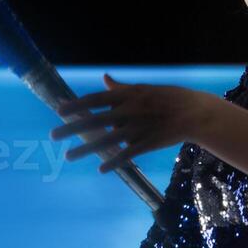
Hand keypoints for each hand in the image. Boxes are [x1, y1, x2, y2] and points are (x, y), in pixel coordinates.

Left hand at [51, 74, 211, 171]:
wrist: (195, 113)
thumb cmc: (168, 98)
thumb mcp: (144, 88)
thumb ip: (120, 89)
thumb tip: (103, 79)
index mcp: (128, 95)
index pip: (96, 99)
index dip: (77, 105)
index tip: (58, 110)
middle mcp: (130, 111)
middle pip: (95, 120)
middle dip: (72, 128)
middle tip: (52, 135)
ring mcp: (138, 128)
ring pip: (107, 140)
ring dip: (86, 149)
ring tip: (68, 157)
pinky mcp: (148, 143)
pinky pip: (127, 154)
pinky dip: (114, 162)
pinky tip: (101, 168)